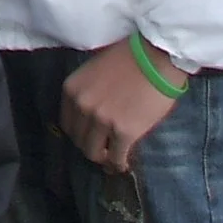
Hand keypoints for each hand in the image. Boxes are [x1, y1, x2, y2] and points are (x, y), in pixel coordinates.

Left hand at [60, 39, 180, 173]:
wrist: (155, 58)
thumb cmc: (129, 59)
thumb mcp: (94, 72)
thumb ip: (87, 93)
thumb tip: (90, 116)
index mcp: (71, 90)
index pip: (67, 123)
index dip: (79, 134)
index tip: (89, 138)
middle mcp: (82, 106)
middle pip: (78, 140)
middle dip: (91, 147)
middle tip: (104, 151)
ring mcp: (101, 120)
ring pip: (94, 152)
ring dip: (104, 158)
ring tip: (113, 158)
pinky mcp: (123, 131)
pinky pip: (116, 157)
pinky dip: (119, 164)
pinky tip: (125, 164)